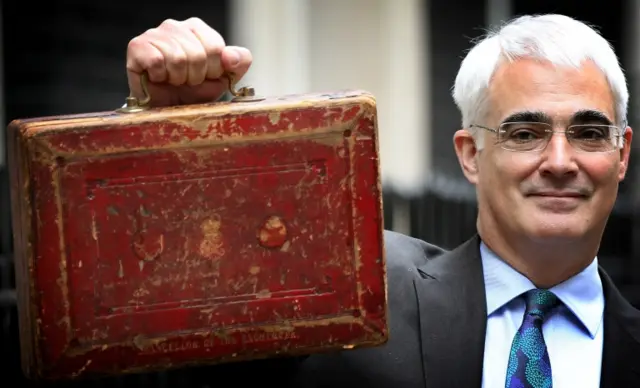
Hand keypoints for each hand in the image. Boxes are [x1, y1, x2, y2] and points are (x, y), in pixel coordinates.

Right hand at [126, 17, 252, 106]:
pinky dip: (160, 77)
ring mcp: (155, 34)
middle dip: (195, 77)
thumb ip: (238, 63)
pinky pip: (157, 61)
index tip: (206, 77)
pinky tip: (158, 78)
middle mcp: (175, 26)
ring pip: (177, 59)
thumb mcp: (223, 78)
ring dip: (178, 79)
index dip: (213, 71)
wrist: (168, 109)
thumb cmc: (193, 92)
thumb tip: (231, 56)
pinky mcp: (137, 46)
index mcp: (198, 29)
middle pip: (197, 55)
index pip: (216, 47)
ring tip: (173, 80)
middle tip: (187, 81)